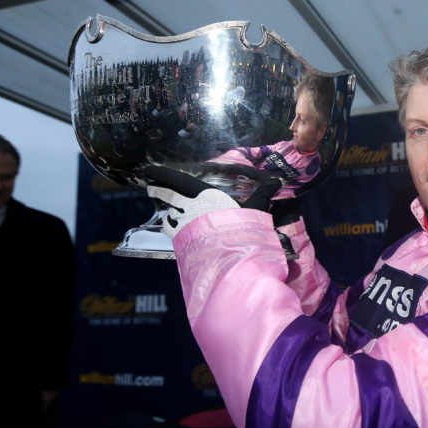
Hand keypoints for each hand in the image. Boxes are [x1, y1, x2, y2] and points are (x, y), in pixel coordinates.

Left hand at [145, 166, 280, 237]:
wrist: (231, 257)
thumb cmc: (244, 229)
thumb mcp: (256, 209)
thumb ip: (263, 194)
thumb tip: (277, 180)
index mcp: (206, 195)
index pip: (180, 180)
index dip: (163, 174)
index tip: (149, 170)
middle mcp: (191, 207)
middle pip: (169, 195)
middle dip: (158, 189)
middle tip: (150, 186)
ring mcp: (184, 224)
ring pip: (169, 212)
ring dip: (165, 209)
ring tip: (163, 207)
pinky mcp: (182, 240)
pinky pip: (171, 230)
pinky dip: (170, 225)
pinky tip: (171, 225)